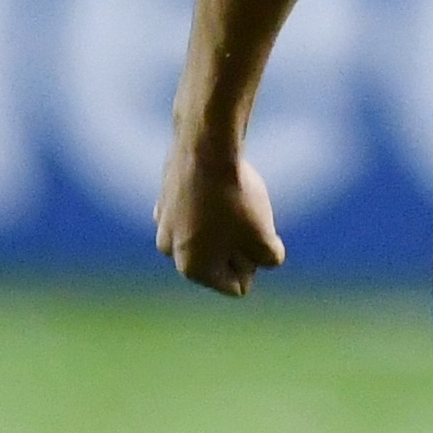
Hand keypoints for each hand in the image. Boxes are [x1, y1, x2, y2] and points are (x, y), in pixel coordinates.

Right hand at [157, 135, 285, 297]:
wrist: (205, 147)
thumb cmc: (234, 198)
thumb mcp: (264, 238)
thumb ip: (269, 260)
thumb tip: (265, 258)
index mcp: (192, 269)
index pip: (237, 286)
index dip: (255, 262)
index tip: (254, 235)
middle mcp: (170, 251)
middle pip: (220, 261)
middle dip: (237, 246)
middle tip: (245, 216)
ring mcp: (163, 223)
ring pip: (207, 235)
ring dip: (224, 224)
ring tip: (232, 198)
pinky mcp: (165, 197)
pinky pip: (196, 212)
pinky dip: (209, 205)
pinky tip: (216, 185)